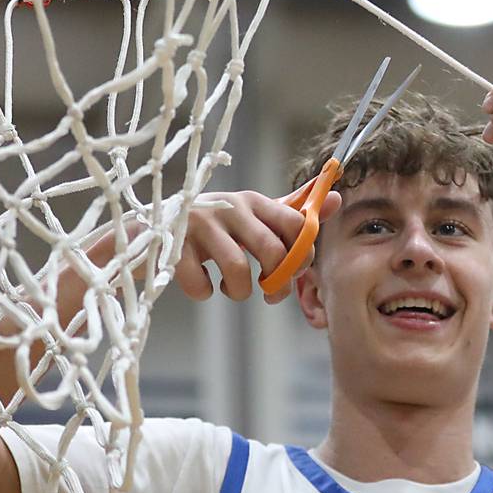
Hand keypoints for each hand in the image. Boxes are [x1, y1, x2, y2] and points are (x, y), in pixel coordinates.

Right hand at [175, 189, 342, 303]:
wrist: (155, 226)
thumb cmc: (216, 224)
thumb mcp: (254, 213)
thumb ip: (293, 210)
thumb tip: (337, 198)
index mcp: (254, 200)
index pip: (297, 224)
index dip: (302, 255)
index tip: (294, 271)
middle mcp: (229, 207)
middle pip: (273, 251)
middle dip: (278, 284)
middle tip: (270, 293)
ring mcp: (200, 226)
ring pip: (238, 271)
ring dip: (239, 292)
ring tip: (233, 289)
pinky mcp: (175, 247)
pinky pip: (201, 285)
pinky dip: (205, 292)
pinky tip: (203, 284)